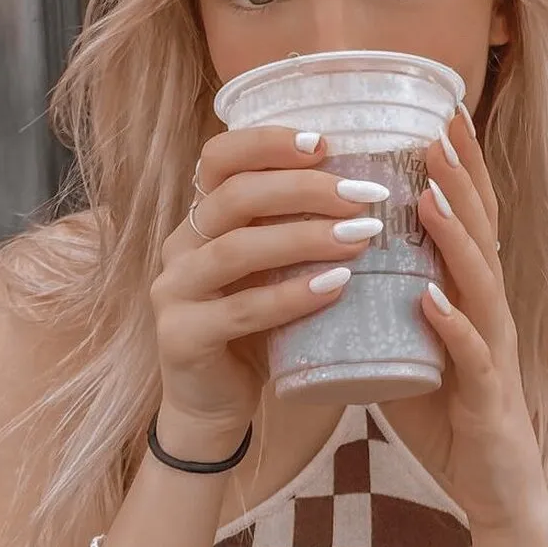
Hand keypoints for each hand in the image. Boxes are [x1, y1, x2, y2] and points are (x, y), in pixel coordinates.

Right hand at [150, 127, 387, 458]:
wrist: (214, 404)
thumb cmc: (257, 324)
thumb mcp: (276, 267)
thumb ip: (300, 229)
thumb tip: (373, 186)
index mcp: (202, 216)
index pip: (219, 157)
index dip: (268, 142)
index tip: (325, 143)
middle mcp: (181, 244)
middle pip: (236, 196)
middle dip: (304, 189)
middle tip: (364, 195)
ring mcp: (174, 290)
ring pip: (237, 249)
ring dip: (304, 238)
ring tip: (361, 235)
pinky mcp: (181, 337)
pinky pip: (240, 310)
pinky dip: (291, 296)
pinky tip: (335, 286)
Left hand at [400, 110, 547, 536]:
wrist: (492, 485)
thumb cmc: (449, 407)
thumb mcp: (411, 341)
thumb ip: (382, 300)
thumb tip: (330, 259)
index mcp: (471, 292)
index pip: (470, 216)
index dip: (460, 166)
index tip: (441, 115)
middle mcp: (489, 309)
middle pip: (481, 231)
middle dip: (459, 178)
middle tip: (436, 129)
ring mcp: (493, 349)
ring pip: (481, 281)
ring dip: (455, 237)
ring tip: (428, 197)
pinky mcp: (487, 395)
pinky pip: (470, 355)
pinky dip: (452, 324)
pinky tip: (428, 299)